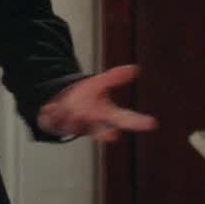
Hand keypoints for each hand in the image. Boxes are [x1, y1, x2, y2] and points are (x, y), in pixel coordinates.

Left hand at [36, 64, 155, 142]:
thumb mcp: (100, 83)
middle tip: (112, 135)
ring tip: (74, 109)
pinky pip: (55, 119)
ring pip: (75, 124)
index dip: (139, 123)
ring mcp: (76, 128)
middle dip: (105, 134)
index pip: (126, 120)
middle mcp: (93, 125)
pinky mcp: (59, 127)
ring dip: (74, 115)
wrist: (61, 106)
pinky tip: (52, 107)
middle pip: (102, 131)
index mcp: (107, 116)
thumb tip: (135, 68)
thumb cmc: (87, 99)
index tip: (152, 123)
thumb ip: (115, 77)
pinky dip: (53, 111)